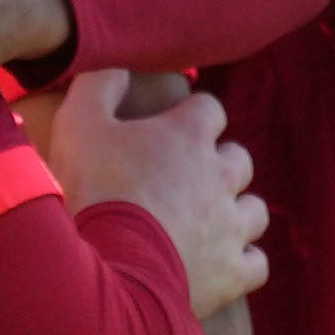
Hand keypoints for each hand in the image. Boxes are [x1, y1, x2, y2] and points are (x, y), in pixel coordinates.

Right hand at [42, 78, 268, 314]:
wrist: (107, 270)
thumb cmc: (91, 191)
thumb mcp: (78, 123)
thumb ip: (99, 83)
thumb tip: (116, 63)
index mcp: (190, 135)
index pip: (208, 109)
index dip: (187, 118)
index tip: (165, 131)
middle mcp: (221, 176)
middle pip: (237, 159)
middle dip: (215, 165)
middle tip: (179, 181)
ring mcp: (231, 226)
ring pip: (253, 210)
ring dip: (233, 212)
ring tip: (203, 223)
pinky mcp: (232, 272)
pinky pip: (255, 263)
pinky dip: (240, 261)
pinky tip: (215, 262)